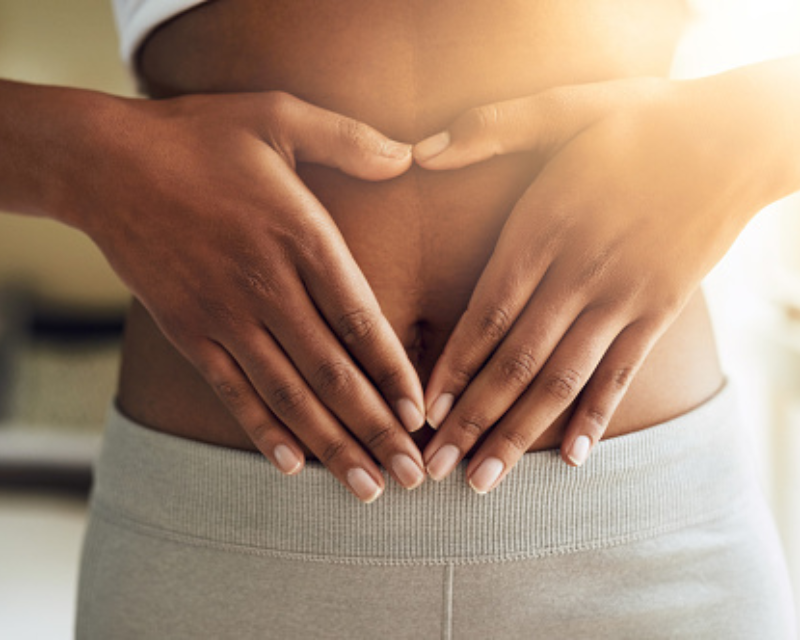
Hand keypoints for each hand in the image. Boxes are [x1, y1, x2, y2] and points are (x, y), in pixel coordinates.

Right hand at [68, 90, 426, 501]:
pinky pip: (232, 392)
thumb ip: (349, 138)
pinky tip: (292, 465)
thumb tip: (409, 154)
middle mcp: (267, 286)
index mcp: (300, 236)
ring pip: (288, 395)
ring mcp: (225, 315)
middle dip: (376, 430)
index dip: (394, 373)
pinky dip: (264, 431)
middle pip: (333, 373)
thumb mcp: (278, 116)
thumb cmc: (199, 137)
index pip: (361, 320)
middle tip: (411, 476)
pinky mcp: (189, 331)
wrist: (105, 162)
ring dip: (331, 446)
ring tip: (366, 488)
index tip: (421, 415)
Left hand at [413, 76, 766, 492]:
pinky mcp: (660, 311)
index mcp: (544, 227)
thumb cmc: (641, 123)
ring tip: (485, 481)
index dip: (450, 367)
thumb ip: (492, 126)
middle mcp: (579, 273)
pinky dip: (595, 416)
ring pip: (562, 379)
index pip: (485, 313)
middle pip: (515, 361)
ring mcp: (623, 298)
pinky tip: (572, 459)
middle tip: (435, 468)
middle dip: (470, 419)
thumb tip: (423, 150)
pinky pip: (622, 374)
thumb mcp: (565, 107)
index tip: (421, 413)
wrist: (736, 137)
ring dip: (520, 434)